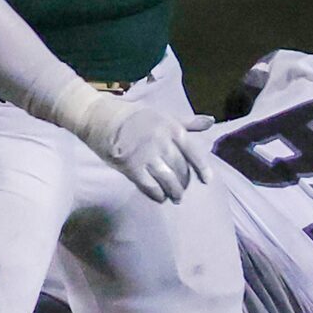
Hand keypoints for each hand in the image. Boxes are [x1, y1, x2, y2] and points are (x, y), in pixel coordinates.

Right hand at [71, 90, 209, 203]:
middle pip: (180, 169)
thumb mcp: (163, 114)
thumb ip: (188, 122)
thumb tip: (211, 121)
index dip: (202, 168)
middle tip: (183, 190)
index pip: (193, 152)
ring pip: (167, 181)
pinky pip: (149, 187)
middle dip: (184, 183)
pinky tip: (159, 197)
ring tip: (175, 198)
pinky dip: (157, 195)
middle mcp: (162, 142)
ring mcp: (146, 155)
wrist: (102, 118)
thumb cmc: (135, 116)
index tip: (207, 180)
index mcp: (172, 128)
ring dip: (173, 192)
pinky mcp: (131, 166)